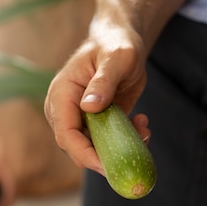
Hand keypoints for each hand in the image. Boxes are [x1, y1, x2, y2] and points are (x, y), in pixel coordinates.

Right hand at [44, 24, 148, 175]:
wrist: (122, 40)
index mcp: (62, 94)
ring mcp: (81, 117)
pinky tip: (142, 124)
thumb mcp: (115, 59)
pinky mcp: (96, 122)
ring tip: (144, 130)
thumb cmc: (116, 44)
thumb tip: (89, 107)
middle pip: (77, 147)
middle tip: (133, 152)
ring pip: (94, 147)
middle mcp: (66, 109)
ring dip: (119, 147)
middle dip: (105, 155)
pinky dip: (126, 140)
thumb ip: (103, 82)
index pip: (66, 134)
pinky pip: (107, 141)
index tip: (108, 164)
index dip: (85, 153)